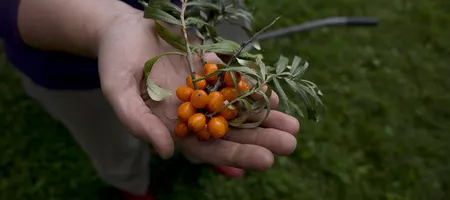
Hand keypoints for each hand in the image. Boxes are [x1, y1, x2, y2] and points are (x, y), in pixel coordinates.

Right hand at [97, 13, 299, 170]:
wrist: (124, 29)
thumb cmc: (115, 60)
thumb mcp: (118, 90)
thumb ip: (138, 121)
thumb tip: (167, 153)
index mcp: (172, 125)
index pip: (208, 148)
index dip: (236, 155)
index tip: (266, 160)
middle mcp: (192, 112)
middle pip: (231, 132)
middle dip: (261, 139)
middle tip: (290, 145)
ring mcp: (204, 91)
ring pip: (238, 109)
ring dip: (265, 118)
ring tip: (293, 126)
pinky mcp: (211, 70)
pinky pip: (236, 82)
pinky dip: (255, 90)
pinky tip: (274, 97)